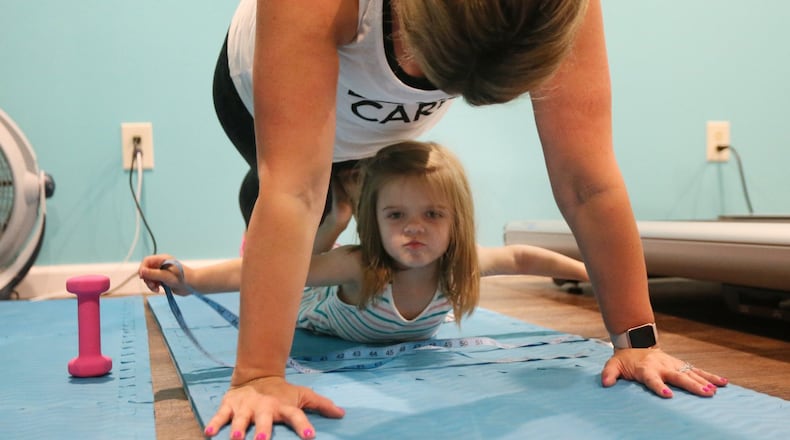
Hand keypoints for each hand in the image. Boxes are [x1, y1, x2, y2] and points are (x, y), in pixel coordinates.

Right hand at [138, 254, 192, 295]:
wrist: (192, 285)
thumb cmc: (182, 278)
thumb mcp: (166, 276)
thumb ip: (153, 274)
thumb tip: (141, 271)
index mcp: (162, 259)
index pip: (146, 261)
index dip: (143, 268)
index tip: (143, 277)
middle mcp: (161, 265)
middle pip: (146, 270)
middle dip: (147, 278)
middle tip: (152, 285)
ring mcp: (161, 272)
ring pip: (149, 277)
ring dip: (150, 284)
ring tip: (156, 289)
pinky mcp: (163, 279)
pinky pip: (153, 282)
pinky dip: (153, 287)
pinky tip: (158, 290)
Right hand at [204, 376, 344, 439]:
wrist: (257, 374)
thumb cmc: (282, 392)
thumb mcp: (302, 396)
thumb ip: (321, 405)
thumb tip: (342, 413)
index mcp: (283, 406)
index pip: (296, 415)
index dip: (303, 424)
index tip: (310, 435)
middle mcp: (264, 407)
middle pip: (264, 420)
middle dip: (262, 430)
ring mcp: (245, 406)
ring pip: (241, 419)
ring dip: (237, 428)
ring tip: (235, 438)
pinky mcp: (229, 405)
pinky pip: (220, 416)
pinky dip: (215, 423)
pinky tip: (209, 433)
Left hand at [601, 347, 727, 397]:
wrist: (635, 343)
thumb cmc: (625, 359)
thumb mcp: (613, 364)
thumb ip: (609, 373)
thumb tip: (605, 383)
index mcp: (646, 368)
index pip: (652, 379)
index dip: (659, 386)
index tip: (667, 394)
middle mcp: (662, 366)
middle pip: (678, 376)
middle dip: (691, 385)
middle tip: (705, 393)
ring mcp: (673, 364)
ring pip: (690, 373)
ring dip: (704, 382)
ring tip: (715, 391)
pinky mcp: (680, 365)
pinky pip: (697, 370)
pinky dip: (710, 376)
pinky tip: (723, 383)